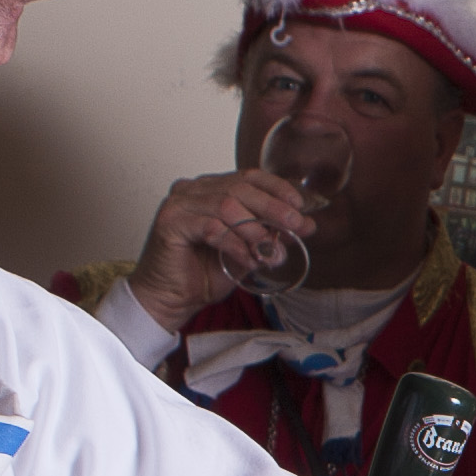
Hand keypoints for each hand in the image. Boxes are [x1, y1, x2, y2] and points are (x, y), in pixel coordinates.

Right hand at [130, 168, 316, 318]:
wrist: (170, 299)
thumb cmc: (203, 274)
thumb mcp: (247, 251)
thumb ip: (270, 235)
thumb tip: (305, 225)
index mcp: (211, 189)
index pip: (249, 176)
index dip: (277, 188)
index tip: (299, 206)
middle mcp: (194, 190)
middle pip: (240, 188)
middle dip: (273, 208)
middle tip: (296, 226)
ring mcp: (180, 203)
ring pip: (227, 206)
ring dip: (254, 230)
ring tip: (270, 251)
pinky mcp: (171, 222)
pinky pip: (212, 227)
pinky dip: (235, 244)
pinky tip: (247, 260)